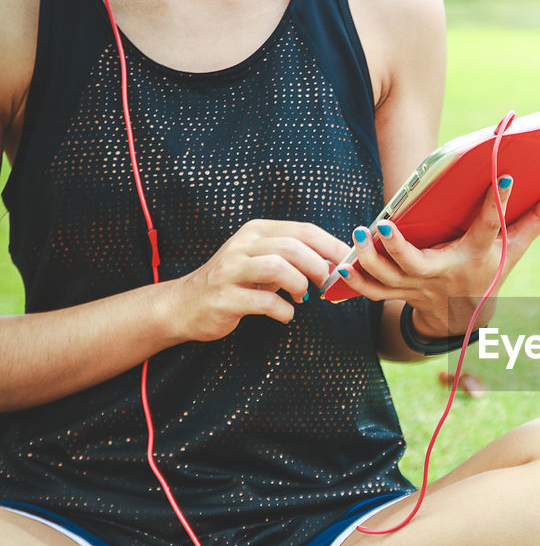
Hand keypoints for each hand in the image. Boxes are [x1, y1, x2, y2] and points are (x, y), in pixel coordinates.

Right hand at [164, 219, 349, 341]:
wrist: (185, 304)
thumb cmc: (236, 282)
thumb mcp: (263, 261)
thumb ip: (295, 257)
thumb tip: (337, 261)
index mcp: (257, 232)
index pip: (304, 230)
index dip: (332, 246)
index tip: (348, 262)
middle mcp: (242, 245)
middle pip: (293, 247)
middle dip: (318, 267)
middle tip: (325, 284)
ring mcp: (230, 271)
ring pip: (278, 268)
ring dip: (300, 285)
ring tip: (302, 297)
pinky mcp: (224, 298)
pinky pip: (264, 303)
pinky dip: (284, 311)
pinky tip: (285, 315)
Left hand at [336, 177, 539, 337]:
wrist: (463, 316)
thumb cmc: (490, 272)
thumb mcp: (515, 250)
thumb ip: (537, 219)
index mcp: (477, 258)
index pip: (490, 228)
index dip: (499, 203)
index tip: (504, 177)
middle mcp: (445, 275)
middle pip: (417, 266)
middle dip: (398, 248)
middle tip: (385, 225)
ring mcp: (418, 287)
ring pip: (388, 279)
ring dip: (370, 259)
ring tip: (363, 232)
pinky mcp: (399, 292)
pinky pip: (373, 291)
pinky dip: (357, 279)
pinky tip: (344, 262)